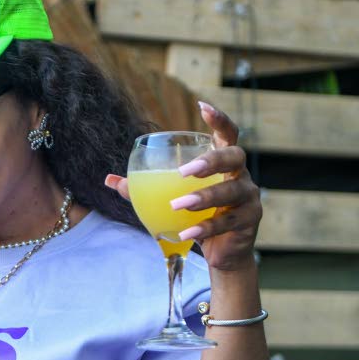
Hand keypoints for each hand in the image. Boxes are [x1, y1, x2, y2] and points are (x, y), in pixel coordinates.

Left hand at [105, 102, 261, 272]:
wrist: (222, 252)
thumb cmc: (197, 217)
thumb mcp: (172, 200)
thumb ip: (144, 189)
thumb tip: (110, 180)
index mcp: (223, 164)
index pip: (228, 134)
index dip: (219, 119)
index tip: (202, 107)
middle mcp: (240, 175)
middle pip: (234, 157)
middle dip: (210, 161)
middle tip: (184, 172)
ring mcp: (248, 198)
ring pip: (230, 191)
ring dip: (203, 197)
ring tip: (177, 205)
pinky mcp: (249, 221)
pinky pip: (228, 222)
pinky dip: (205, 228)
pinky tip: (186, 233)